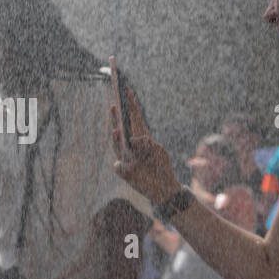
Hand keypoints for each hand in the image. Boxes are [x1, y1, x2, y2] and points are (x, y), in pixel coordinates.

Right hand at [110, 81, 182, 205]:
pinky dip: (123, 165)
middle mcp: (131, 146)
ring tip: (117, 131)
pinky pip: (119, 166)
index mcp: (141, 137)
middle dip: (117, 118)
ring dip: (116, 138)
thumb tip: (134, 140)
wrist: (163, 188)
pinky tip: (129, 166)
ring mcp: (126, 158)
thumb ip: (147, 144)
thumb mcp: (158, 152)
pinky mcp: (124, 172)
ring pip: (117, 146)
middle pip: (121, 128)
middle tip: (115, 105)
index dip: (130, 104)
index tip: (127, 89)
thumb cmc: (161, 167)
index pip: (134, 118)